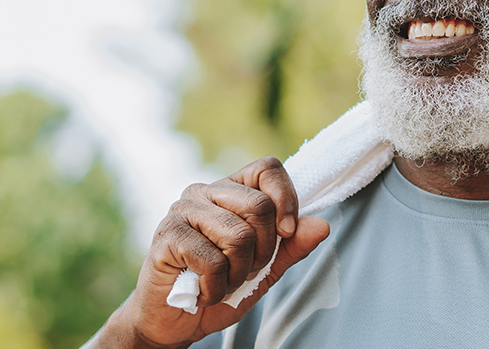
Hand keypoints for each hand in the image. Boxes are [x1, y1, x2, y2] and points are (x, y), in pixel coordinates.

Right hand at [92, 157, 329, 348]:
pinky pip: (213, 260)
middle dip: (263, 251)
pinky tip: (203, 291)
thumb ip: (292, 248)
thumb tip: (321, 226)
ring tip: (222, 282)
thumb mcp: (265, 271)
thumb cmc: (218, 289)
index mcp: (231, 191)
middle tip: (245, 270)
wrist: (174, 321)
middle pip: (259, 206)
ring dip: (238, 273)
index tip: (287, 234)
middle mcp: (205, 192)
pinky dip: (216, 288)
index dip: (286, 199)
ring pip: (239, 235)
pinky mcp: (167, 234)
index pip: (268, 168)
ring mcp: (183, 210)